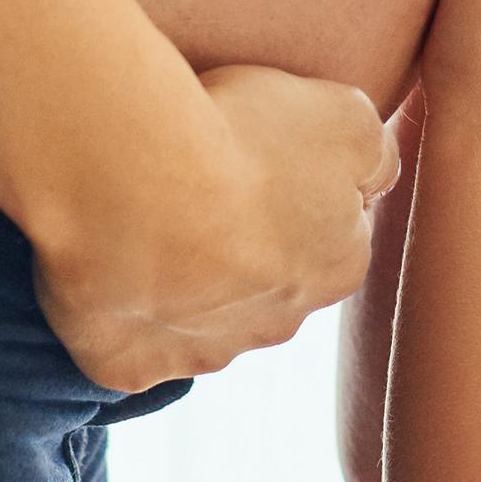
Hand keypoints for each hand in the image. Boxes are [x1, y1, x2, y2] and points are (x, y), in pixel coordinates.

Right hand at [36, 60, 398, 392]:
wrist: (139, 188)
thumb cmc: (243, 141)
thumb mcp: (346, 116)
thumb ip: (373, 151)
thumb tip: (375, 178)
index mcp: (337, 264)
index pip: (331, 233)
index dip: (292, 190)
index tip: (251, 157)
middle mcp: (280, 321)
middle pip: (267, 282)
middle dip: (241, 246)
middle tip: (196, 185)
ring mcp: (206, 350)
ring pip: (202, 318)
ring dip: (183, 283)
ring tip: (141, 218)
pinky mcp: (136, 365)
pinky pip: (131, 349)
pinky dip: (120, 319)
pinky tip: (105, 273)